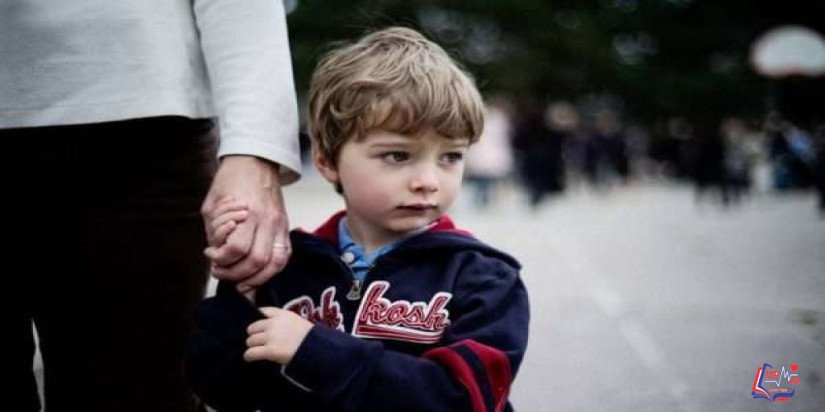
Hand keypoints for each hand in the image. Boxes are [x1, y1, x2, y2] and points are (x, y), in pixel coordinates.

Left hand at [201, 156, 290, 292]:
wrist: (256, 161)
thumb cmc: (231, 180)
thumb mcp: (212, 204)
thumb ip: (214, 232)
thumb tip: (218, 255)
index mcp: (248, 212)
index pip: (237, 248)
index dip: (220, 258)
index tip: (210, 254)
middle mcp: (268, 221)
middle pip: (257, 261)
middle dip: (236, 274)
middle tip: (221, 271)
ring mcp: (280, 225)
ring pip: (275, 263)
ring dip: (257, 279)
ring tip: (241, 282)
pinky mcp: (285, 228)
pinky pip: (284, 256)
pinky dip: (271, 270)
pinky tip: (257, 274)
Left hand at [245, 307, 312, 364]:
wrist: (317, 348)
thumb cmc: (311, 337)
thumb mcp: (298, 322)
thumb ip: (284, 322)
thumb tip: (273, 329)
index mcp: (281, 314)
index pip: (263, 311)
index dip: (258, 320)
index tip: (259, 327)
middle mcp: (273, 323)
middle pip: (252, 328)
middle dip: (254, 335)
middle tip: (258, 342)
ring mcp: (270, 337)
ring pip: (250, 340)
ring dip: (252, 346)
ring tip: (255, 350)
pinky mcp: (269, 350)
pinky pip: (251, 352)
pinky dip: (249, 356)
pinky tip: (250, 358)